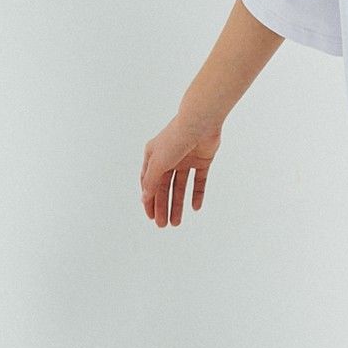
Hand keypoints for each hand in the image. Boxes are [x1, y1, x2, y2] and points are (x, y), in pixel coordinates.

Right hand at [140, 112, 222, 227]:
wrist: (200, 123)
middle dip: (163, 206)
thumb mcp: (158, 163)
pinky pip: (198, 181)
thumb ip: (151, 181)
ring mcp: (186, 159)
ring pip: (180, 186)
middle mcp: (169, 158)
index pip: (148, 182)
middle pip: (164, 187)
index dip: (149, 200)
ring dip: (178, 204)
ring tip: (176, 223)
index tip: (150, 216)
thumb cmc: (175, 139)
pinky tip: (195, 208)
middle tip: (163, 225)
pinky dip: (197, 194)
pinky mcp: (202, 160)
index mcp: (154, 156)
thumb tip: (144, 197)